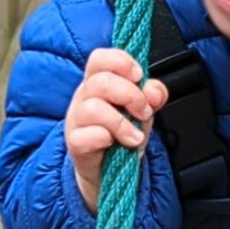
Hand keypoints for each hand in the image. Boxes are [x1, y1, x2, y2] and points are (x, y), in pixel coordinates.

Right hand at [65, 49, 169, 213]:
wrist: (110, 170)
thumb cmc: (123, 133)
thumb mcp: (143, 111)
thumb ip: (152, 96)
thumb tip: (154, 91)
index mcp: (98, 81)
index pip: (100, 58)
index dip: (121, 62)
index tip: (139, 76)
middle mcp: (84, 96)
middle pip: (100, 81)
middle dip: (130, 95)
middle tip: (143, 113)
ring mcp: (76, 119)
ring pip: (93, 108)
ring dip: (121, 122)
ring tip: (135, 137)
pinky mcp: (75, 142)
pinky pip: (85, 135)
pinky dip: (104, 138)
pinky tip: (114, 144)